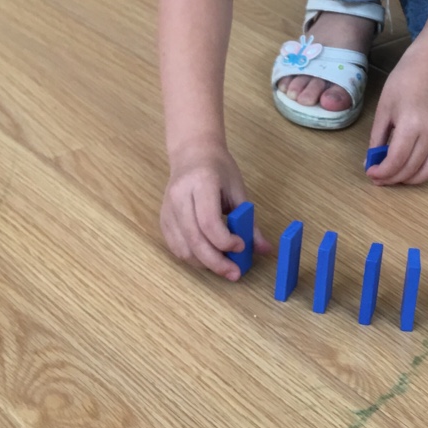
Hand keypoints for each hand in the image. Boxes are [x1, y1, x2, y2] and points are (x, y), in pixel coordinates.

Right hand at [161, 139, 269, 279]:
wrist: (192, 153)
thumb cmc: (219, 169)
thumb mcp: (238, 190)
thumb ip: (249, 221)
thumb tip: (264, 249)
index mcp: (201, 183)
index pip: (208, 221)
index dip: (225, 241)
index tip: (242, 246)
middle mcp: (179, 197)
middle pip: (194, 239)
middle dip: (216, 262)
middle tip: (235, 273)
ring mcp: (168, 209)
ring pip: (182, 248)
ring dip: (204, 263)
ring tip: (223, 266)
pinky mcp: (163, 219)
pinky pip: (175, 247)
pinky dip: (192, 258)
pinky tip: (208, 258)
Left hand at [366, 56, 427, 185]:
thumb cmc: (401, 86)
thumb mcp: (383, 111)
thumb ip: (377, 140)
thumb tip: (371, 164)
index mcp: (411, 124)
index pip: (396, 160)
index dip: (382, 172)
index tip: (371, 174)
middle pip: (412, 168)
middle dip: (393, 178)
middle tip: (380, 178)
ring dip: (412, 180)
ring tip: (397, 177)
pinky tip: (416, 171)